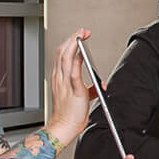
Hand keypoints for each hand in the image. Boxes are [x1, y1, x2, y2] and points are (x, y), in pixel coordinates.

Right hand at [45, 29, 91, 143]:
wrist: (63, 127)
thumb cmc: (70, 114)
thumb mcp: (80, 97)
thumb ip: (89, 89)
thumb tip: (99, 84)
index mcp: (59, 79)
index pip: (62, 55)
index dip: (69, 43)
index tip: (78, 36)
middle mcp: (59, 79)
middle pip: (62, 52)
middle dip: (72, 39)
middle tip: (82, 31)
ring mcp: (64, 83)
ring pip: (65, 57)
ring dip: (74, 44)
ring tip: (82, 35)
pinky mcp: (73, 90)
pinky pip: (73, 72)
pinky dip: (76, 60)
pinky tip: (81, 53)